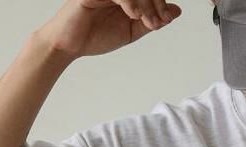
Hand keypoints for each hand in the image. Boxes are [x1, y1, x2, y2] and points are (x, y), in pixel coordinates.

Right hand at [35, 0, 182, 59]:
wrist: (70, 44)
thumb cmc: (96, 36)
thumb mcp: (131, 31)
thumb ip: (151, 21)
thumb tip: (175, 12)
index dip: (161, 3)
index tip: (166, 20)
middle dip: (156, 3)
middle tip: (159, 22)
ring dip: (146, 5)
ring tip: (148, 23)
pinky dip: (130, 2)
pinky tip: (134, 16)